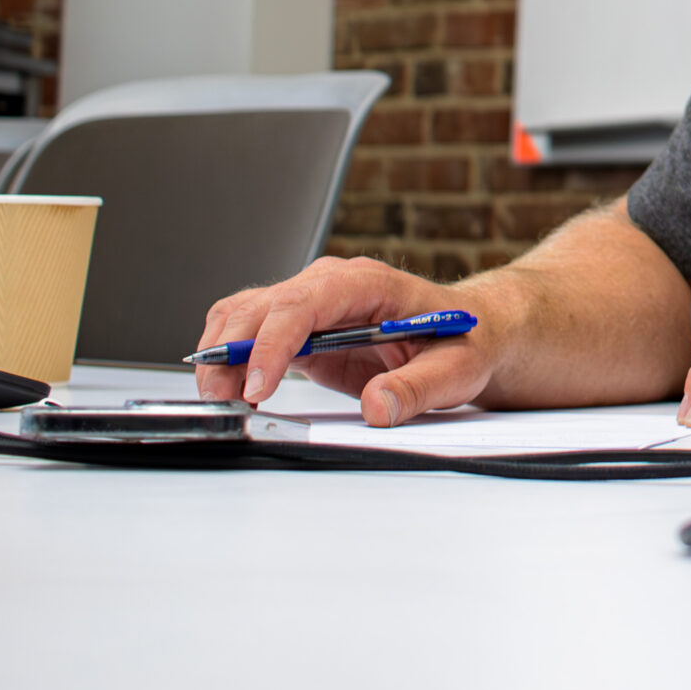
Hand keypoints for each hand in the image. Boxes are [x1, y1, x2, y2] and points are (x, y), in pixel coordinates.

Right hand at [194, 256, 501, 427]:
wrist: (470, 334)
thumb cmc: (464, 342)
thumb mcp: (456, 370)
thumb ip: (417, 387)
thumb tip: (376, 406)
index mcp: (368, 283)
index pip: (304, 303)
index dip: (272, 343)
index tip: (259, 388)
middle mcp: (331, 285)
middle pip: (259, 307)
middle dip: (231, 355)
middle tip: (224, 403)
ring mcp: (311, 302)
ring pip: (242, 315)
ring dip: (221, 356)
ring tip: (222, 400)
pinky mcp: (300, 328)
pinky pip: (248, 332)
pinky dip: (229, 359)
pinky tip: (231, 390)